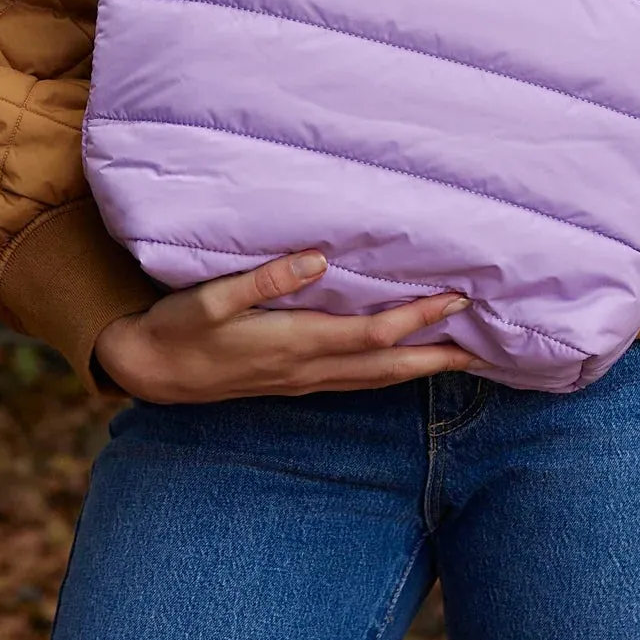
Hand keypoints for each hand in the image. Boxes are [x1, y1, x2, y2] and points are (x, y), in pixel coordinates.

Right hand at [92, 252, 474, 402]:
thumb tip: (317, 258)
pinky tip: (402, 364)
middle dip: (438, 355)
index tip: (458, 299)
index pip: (374, 335)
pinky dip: (389, 372)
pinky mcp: (295, 382)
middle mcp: (308, 368)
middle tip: (488, 348)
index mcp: (295, 344)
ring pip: (376, 379)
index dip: (420, 319)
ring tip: (461, 358)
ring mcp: (303, 380)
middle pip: (388, 366)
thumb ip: (265, 278)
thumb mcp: (213, 298)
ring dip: (421, 368)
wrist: (151, 372)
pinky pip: (356, 380)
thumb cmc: (179, 328)